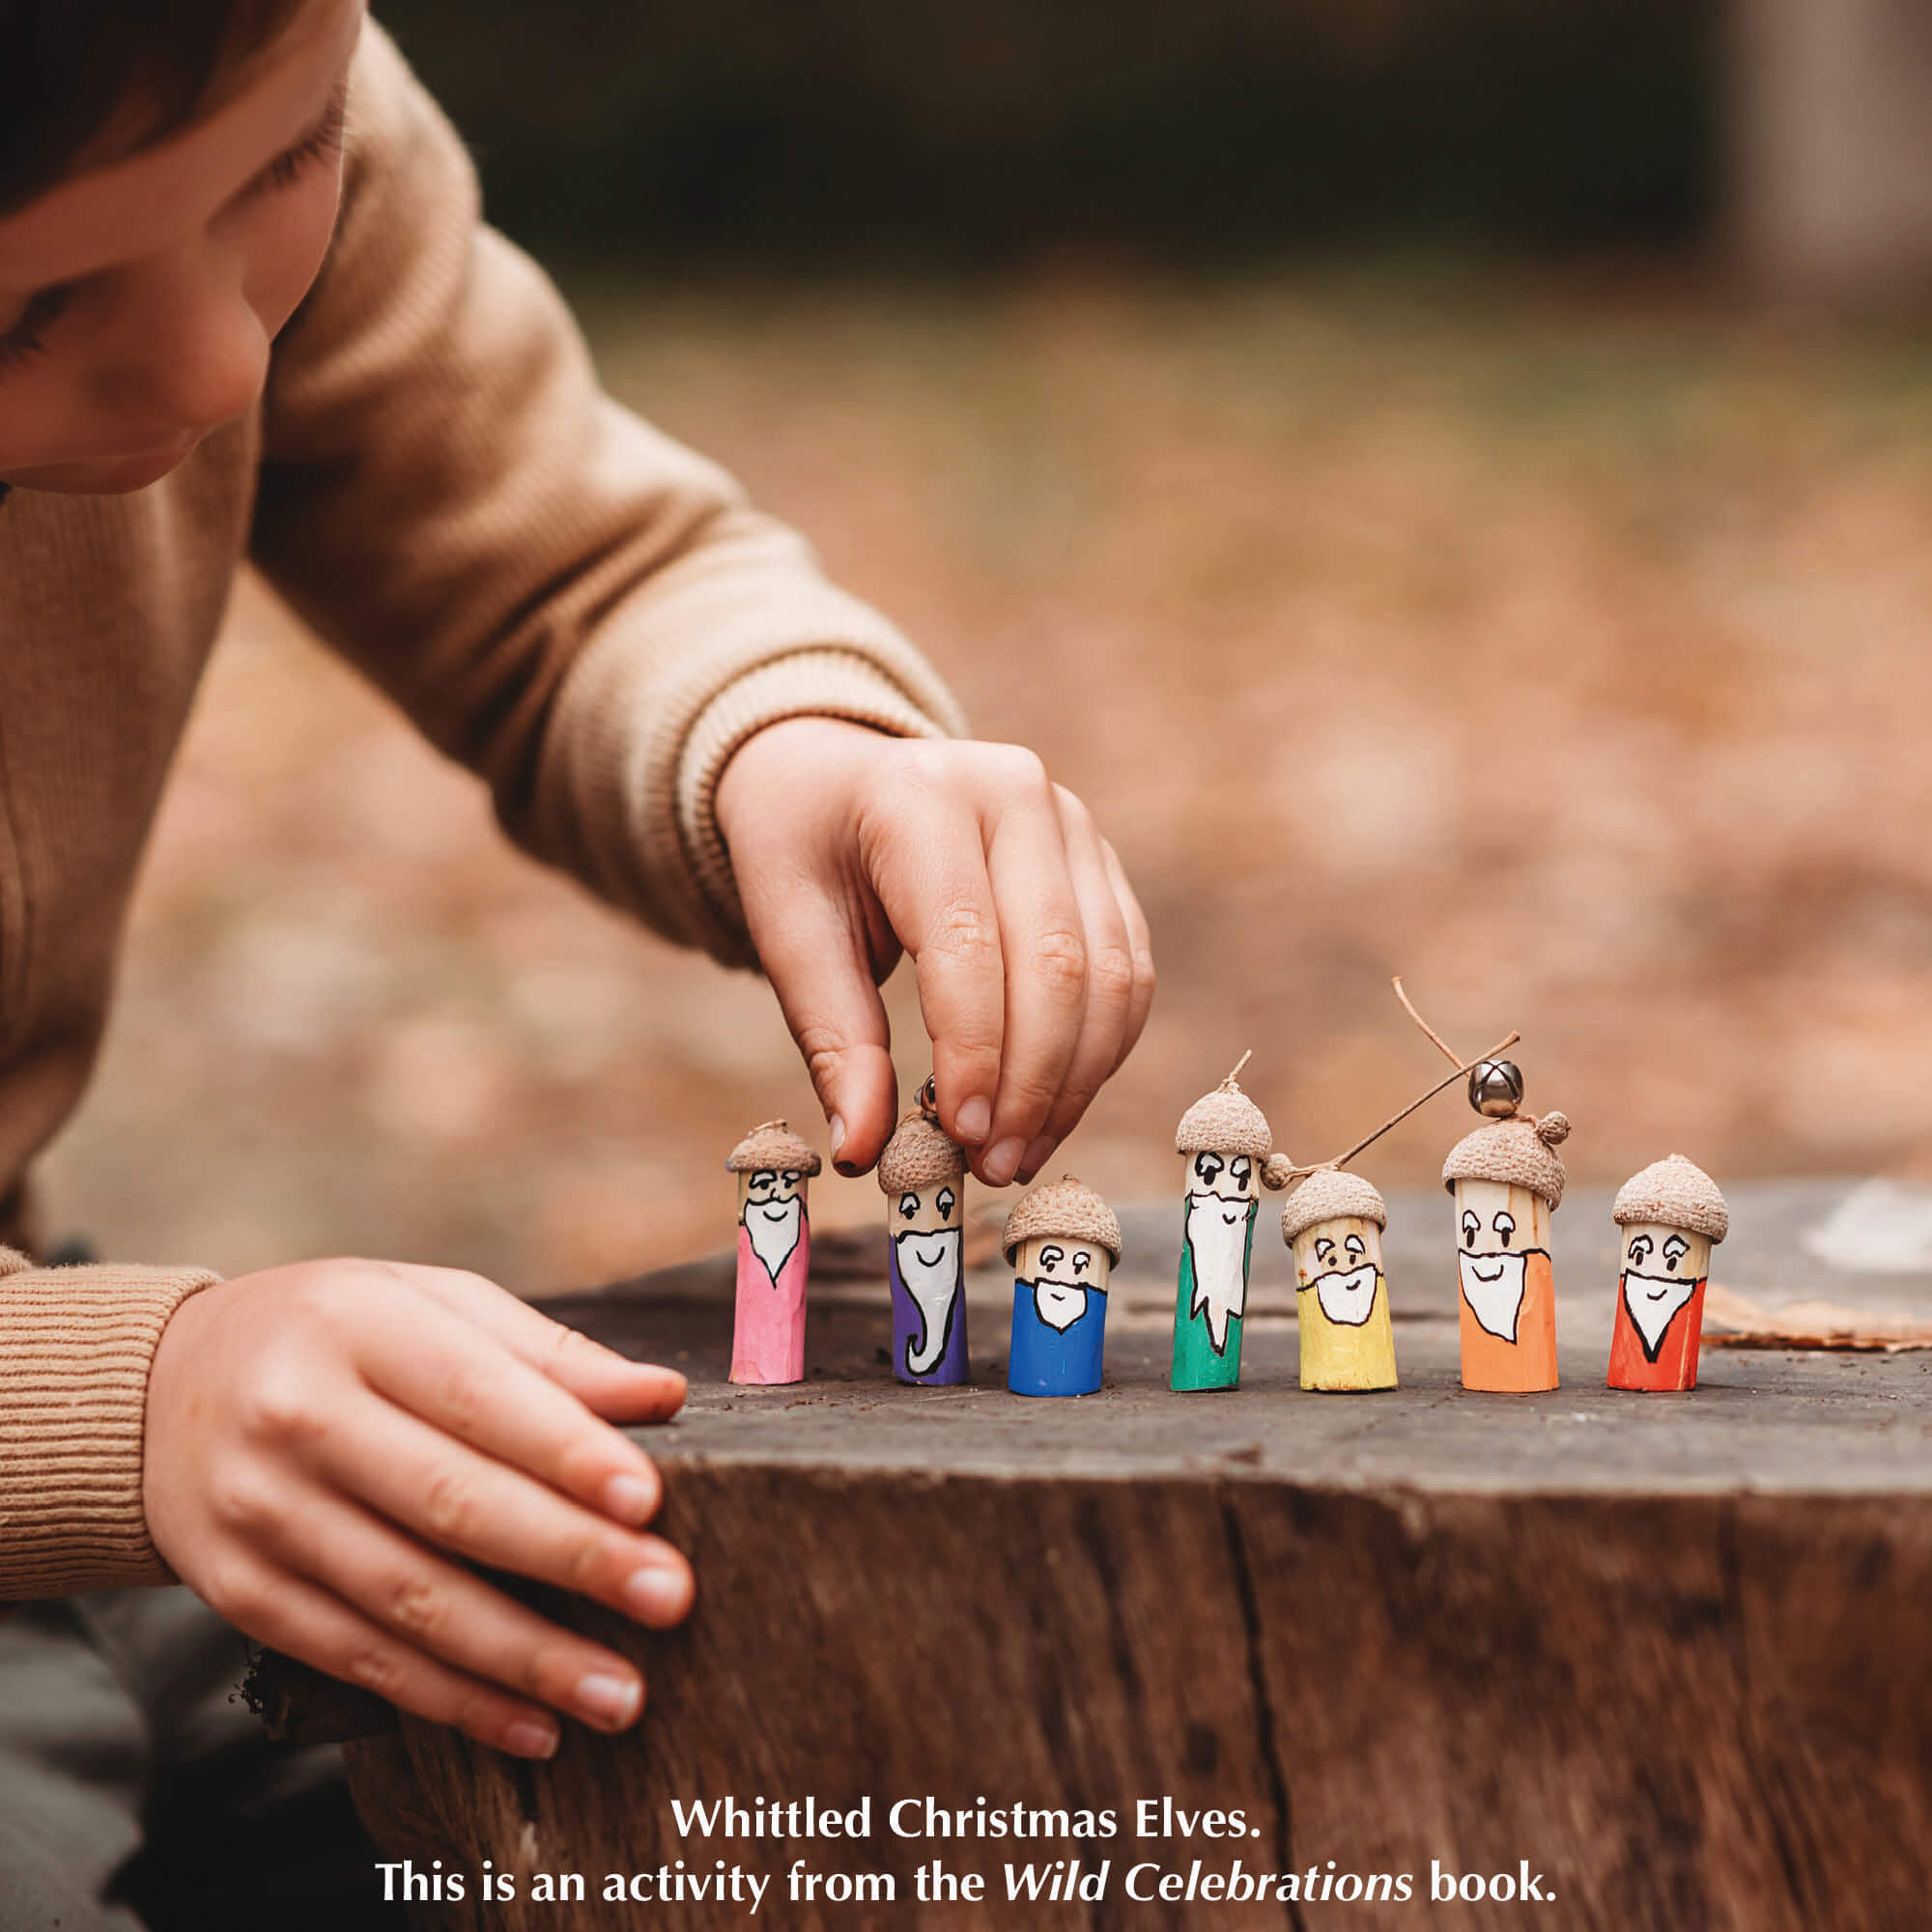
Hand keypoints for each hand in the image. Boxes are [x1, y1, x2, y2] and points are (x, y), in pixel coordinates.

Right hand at [144, 1259, 692, 1758]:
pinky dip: (450, 1700)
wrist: (161, 1390)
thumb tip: (660, 1397)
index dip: (563, 1452)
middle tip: (667, 1597)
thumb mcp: (429, 1305)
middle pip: (449, 1502)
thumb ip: (545, 1354)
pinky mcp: (242, 1593)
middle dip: (569, 1558)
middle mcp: (300, 1418)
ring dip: (523, 1656)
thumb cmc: (340, 1335)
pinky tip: (531, 1726)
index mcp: (359, 1327)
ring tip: (619, 1692)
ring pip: (408, 1599)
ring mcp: (262, 1512)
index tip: (647, 1500)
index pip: (476, 1395)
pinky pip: (358, 1657)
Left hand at [715, 719, 1155, 1185]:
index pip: (969, 941)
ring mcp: (1072, 823)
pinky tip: (1053, 1108)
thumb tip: (864, 1150)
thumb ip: (832, 1039)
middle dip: (1033, 1081)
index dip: (976, 1050)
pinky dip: (1100, 1051)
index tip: (961, 1136)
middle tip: (994, 1165)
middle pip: (1057, 961)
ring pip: (1110, 973)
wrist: (835, 777)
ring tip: (1022, 1152)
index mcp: (923, 795)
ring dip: (1076, 1080)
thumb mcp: (787, 932)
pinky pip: (1128, 969)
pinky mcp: (1101, 861)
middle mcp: (1015, 792)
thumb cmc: (804, 853)